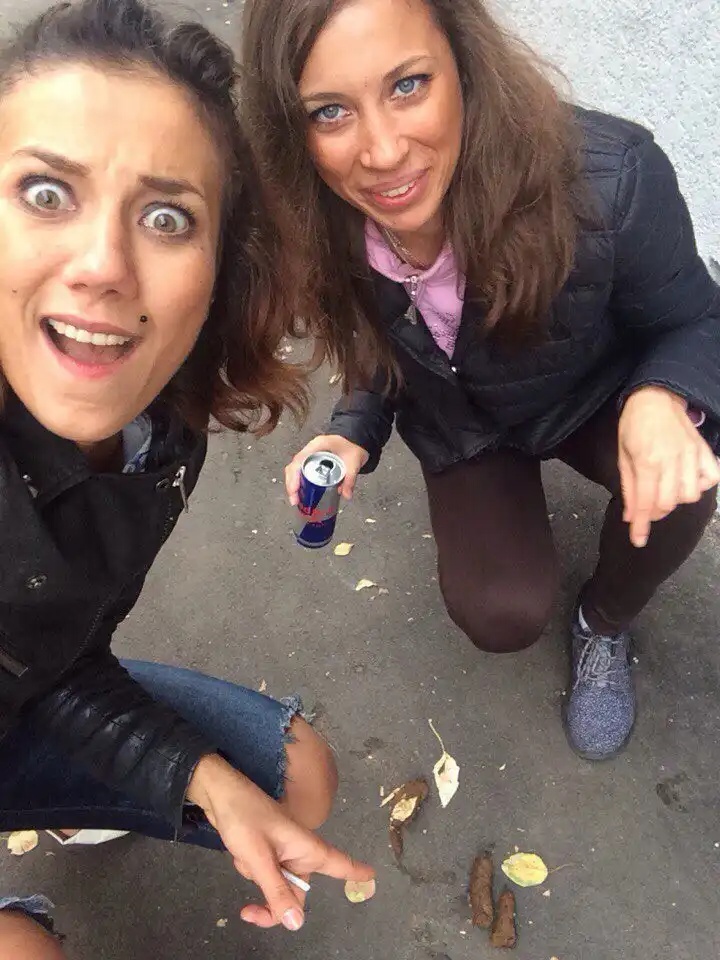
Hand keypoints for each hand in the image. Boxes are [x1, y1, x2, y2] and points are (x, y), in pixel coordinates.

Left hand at [186, 754, 373, 930]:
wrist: (220, 794)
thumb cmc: (245, 818)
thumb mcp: (259, 858)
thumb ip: (277, 891)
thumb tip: (297, 924)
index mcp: (308, 848)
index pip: (340, 865)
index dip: (356, 873)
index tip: (372, 878)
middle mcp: (299, 851)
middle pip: (296, 892)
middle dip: (271, 899)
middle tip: (248, 912)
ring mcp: (283, 850)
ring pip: (275, 883)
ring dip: (256, 876)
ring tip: (245, 853)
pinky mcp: (267, 849)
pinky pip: (263, 872)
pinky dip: (249, 867)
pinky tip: (239, 850)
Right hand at [285, 435, 368, 504]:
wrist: (356, 439)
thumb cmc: (352, 445)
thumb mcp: (353, 463)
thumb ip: (350, 479)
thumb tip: (346, 495)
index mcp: (318, 446)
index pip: (299, 460)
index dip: (294, 476)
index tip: (294, 490)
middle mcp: (311, 449)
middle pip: (294, 466)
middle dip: (291, 484)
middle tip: (294, 500)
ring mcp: (310, 454)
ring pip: (295, 469)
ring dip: (293, 484)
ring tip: (296, 499)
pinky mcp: (313, 460)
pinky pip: (301, 470)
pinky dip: (299, 482)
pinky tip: (302, 493)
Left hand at [618, 386, 719, 547]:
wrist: (655, 398)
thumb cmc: (633, 426)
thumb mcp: (623, 456)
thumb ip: (629, 488)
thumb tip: (630, 517)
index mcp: (647, 461)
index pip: (645, 503)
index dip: (641, 525)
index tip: (638, 540)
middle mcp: (671, 461)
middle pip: (668, 503)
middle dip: (655, 512)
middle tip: (648, 506)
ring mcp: (691, 455)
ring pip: (690, 495)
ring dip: (676, 500)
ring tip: (666, 491)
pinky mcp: (704, 451)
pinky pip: (711, 478)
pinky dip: (701, 485)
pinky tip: (688, 481)